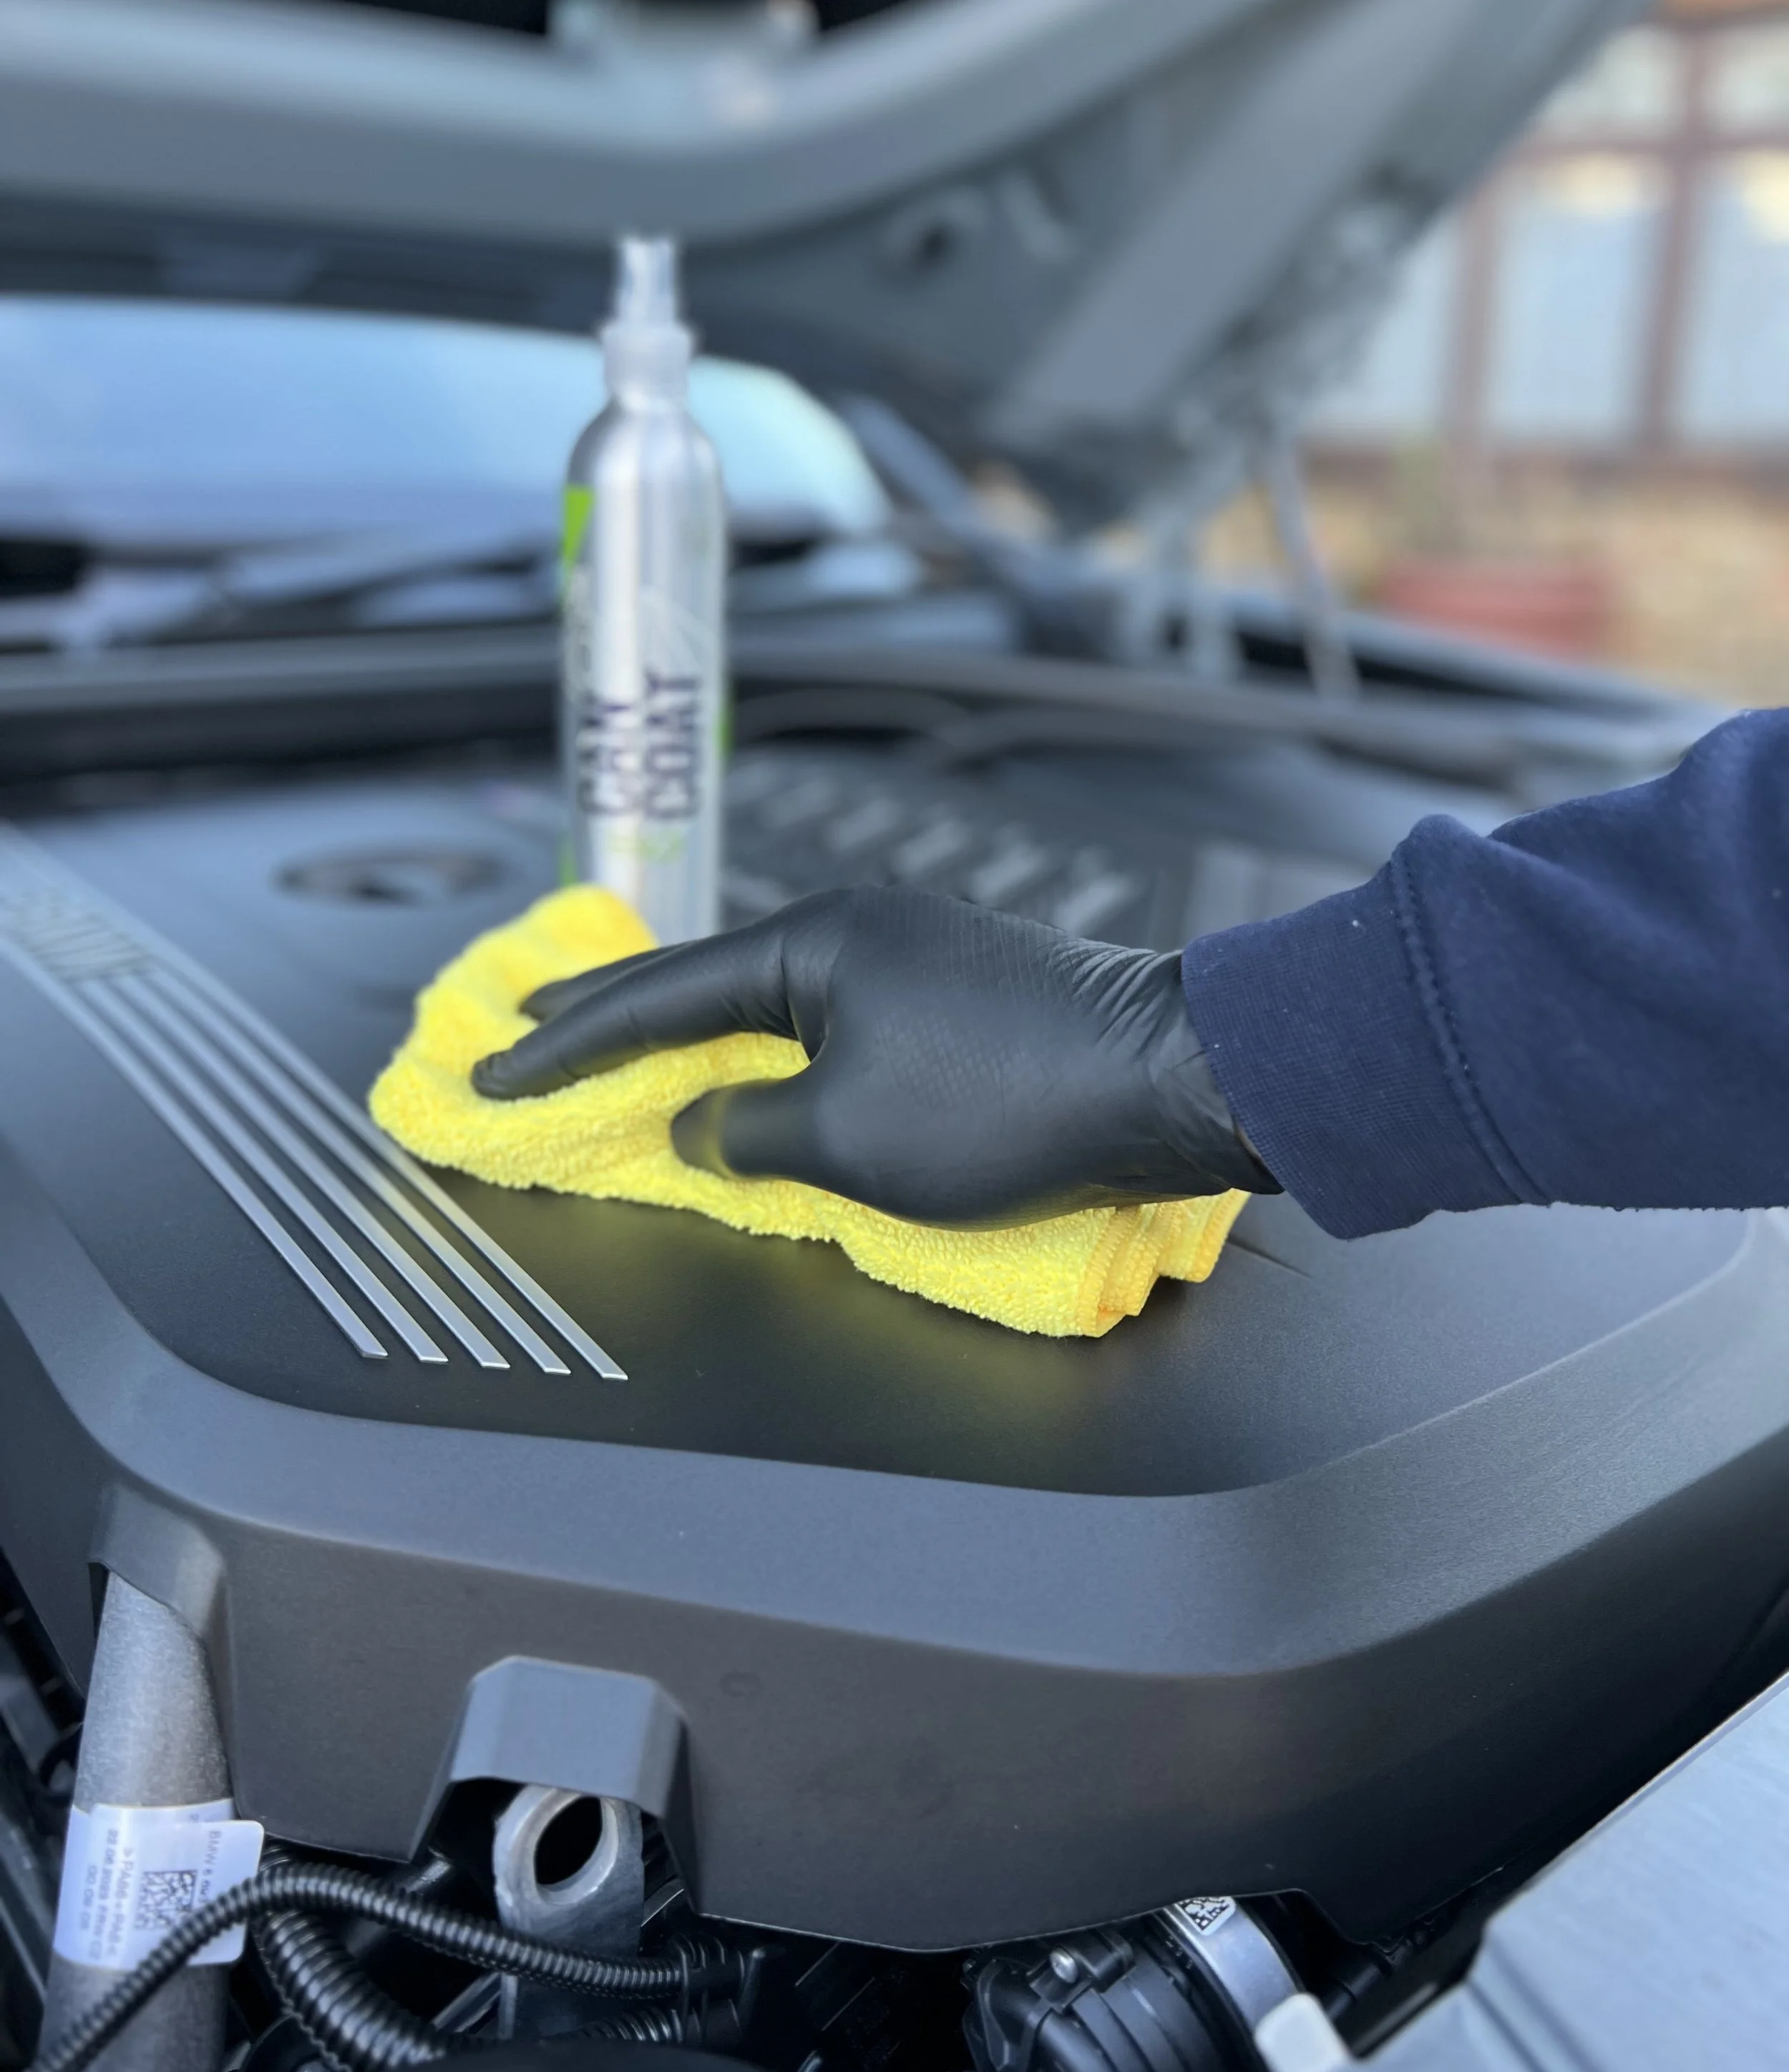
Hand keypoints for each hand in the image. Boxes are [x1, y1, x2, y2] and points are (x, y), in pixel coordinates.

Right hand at [473, 886, 1275, 1227]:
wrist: (1175, 1077)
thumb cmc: (1012, 1102)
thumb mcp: (849, 1143)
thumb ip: (749, 1138)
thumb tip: (704, 1133)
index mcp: (814, 942)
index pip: (659, 1000)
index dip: (568, 1044)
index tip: (495, 1069)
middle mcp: (857, 928)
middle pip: (704, 980)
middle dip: (612, 1016)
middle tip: (529, 1028)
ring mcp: (913, 953)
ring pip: (773, 1003)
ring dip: (698, 1038)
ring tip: (631, 1060)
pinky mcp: (960, 992)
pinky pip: (832, 1020)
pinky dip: (773, 1053)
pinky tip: (762, 1079)